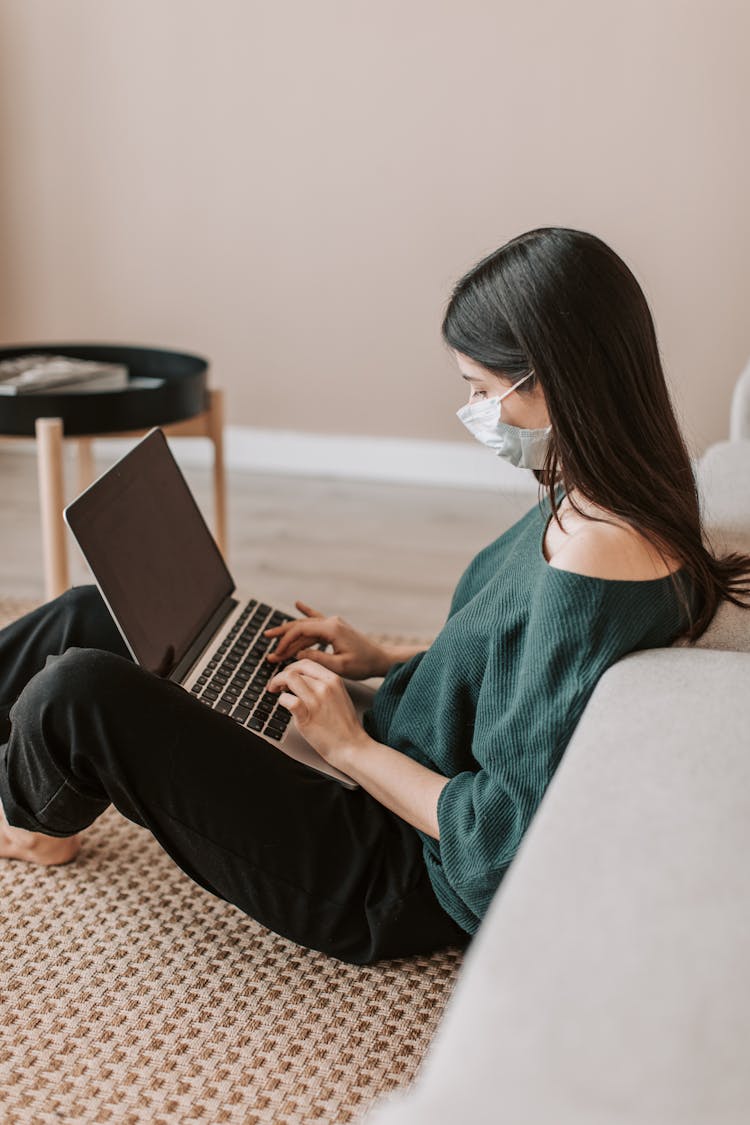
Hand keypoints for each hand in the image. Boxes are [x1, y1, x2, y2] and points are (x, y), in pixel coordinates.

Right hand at [264, 600, 389, 679]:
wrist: (380, 659)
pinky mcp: (336, 627)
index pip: (301, 630)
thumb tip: (297, 653)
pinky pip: (317, 619)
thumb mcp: (339, 666)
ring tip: (273, 637)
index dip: (286, 641)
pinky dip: (306, 612)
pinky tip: (298, 604)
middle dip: (283, 635)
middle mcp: (331, 622)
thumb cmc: (363, 664)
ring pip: (307, 625)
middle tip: (266, 641)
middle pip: (301, 625)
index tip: (276, 653)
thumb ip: (317, 659)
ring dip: (291, 633)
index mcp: (332, 628)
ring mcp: (334, 623)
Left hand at [267, 658, 366, 764]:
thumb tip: (303, 680)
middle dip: (281, 675)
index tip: (287, 674)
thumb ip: (324, 685)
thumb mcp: (339, 696)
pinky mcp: (307, 715)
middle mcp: (325, 687)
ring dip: (277, 683)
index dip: (292, 667)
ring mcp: (316, 700)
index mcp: (334, 680)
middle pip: (296, 670)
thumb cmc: (345, 726)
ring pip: (289, 679)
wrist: (351, 746)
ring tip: (276, 691)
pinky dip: (282, 700)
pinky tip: (284, 705)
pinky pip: (288, 699)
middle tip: (277, 684)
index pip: (307, 663)